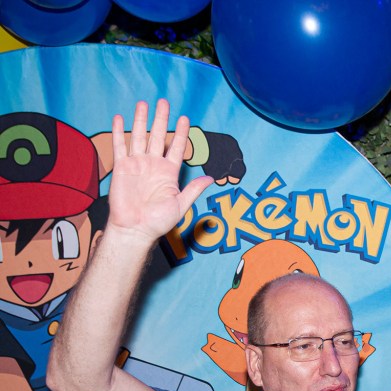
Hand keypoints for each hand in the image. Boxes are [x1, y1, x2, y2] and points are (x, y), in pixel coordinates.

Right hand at [107, 100, 212, 243]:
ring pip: (139, 136)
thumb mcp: (180, 204)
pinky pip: (120, 146)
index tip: (185, 118)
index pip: (177, 147)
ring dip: (141, 120)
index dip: (181, 133)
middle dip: (161, 118)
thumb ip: (193, 189)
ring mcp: (137, 164)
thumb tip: (211, 178)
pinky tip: (120, 118)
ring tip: (143, 103)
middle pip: (158, 136)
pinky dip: (119, 132)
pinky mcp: (121, 167)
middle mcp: (153, 164)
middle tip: (163, 101)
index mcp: (169, 172)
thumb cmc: (158, 221)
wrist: (135, 229)